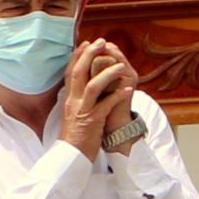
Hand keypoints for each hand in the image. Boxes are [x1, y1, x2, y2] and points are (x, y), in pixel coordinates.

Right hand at [59, 40, 138, 156]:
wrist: (71, 157)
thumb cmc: (76, 136)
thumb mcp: (74, 113)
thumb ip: (79, 99)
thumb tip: (85, 87)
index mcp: (70, 99)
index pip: (70, 72)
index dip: (77, 56)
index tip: (86, 43)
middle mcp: (74, 102)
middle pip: (78, 72)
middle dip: (89, 55)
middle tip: (101, 41)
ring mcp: (83, 111)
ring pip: (92, 86)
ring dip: (107, 73)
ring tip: (121, 65)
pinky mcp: (93, 122)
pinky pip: (106, 106)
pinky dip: (117, 97)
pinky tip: (128, 90)